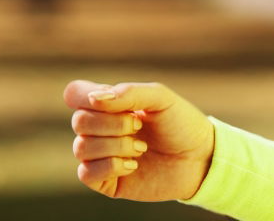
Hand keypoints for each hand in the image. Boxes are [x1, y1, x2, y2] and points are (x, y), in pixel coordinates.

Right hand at [63, 79, 214, 201]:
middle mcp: (101, 128)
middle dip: (111, 123)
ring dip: (115, 145)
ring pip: (81, 147)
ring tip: (141, 147)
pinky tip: (133, 165)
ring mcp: (102, 155)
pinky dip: (110, 166)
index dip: (83, 96)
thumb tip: (94, 100)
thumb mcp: (160, 98)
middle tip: (139, 125)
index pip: (75, 94)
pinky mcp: (106, 181)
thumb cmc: (180, 122)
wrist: (198, 158)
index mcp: (110, 103)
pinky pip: (86, 173)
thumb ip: (128, 94)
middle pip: (79, 121)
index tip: (110, 100)